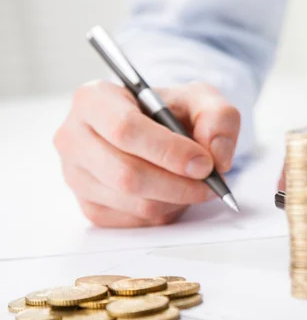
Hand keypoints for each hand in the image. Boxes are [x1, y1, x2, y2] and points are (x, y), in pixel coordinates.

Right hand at [54, 81, 239, 226]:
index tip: (204, 163)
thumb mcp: (203, 99)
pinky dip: (165, 212)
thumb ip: (219, 118)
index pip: (125, 129)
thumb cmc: (175, 111)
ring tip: (195, 185)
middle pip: (126, 174)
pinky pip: (134, 220)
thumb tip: (215, 156)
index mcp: (94, 99)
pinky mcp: (90, 206)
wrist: (162, 131)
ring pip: (133, 202)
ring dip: (176, 199)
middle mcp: (74, 137)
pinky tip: (174, 193)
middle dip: (177, 183)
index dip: (169, 151)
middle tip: (210, 183)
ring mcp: (76, 175)